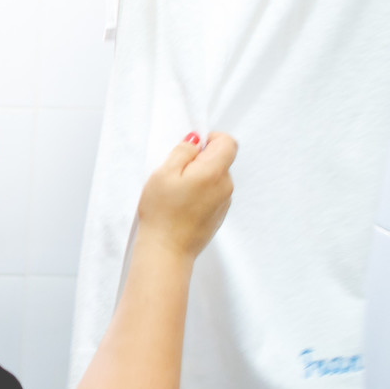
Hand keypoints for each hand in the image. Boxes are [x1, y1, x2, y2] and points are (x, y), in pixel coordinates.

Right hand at [137, 132, 237, 259]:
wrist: (167, 250)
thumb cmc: (162, 212)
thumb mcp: (163, 173)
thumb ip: (183, 151)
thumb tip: (195, 141)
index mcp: (214, 172)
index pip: (227, 142)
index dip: (210, 138)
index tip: (191, 147)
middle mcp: (225, 186)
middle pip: (220, 160)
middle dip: (199, 161)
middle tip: (174, 174)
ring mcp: (224, 202)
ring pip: (214, 178)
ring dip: (198, 178)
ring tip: (175, 193)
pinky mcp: (218, 215)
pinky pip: (212, 194)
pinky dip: (198, 194)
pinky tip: (181, 205)